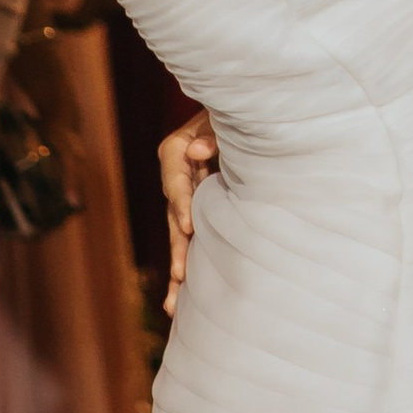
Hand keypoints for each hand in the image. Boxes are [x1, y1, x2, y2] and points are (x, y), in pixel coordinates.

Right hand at [159, 109, 218, 314]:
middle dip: (178, 247)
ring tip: (173, 306)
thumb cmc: (234, 107)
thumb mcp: (220, 113)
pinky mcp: (197, 209)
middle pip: (174, 216)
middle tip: (181, 275)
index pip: (176, 181)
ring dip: (178, 269)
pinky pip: (190, 239)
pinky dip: (187, 267)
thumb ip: (211, 131)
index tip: (189, 226)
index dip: (182, 203)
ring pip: (179, 236)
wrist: (239, 107)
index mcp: (176, 150)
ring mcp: (185, 195)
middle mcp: (176, 177)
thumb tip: (196, 150)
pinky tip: (180, 302)